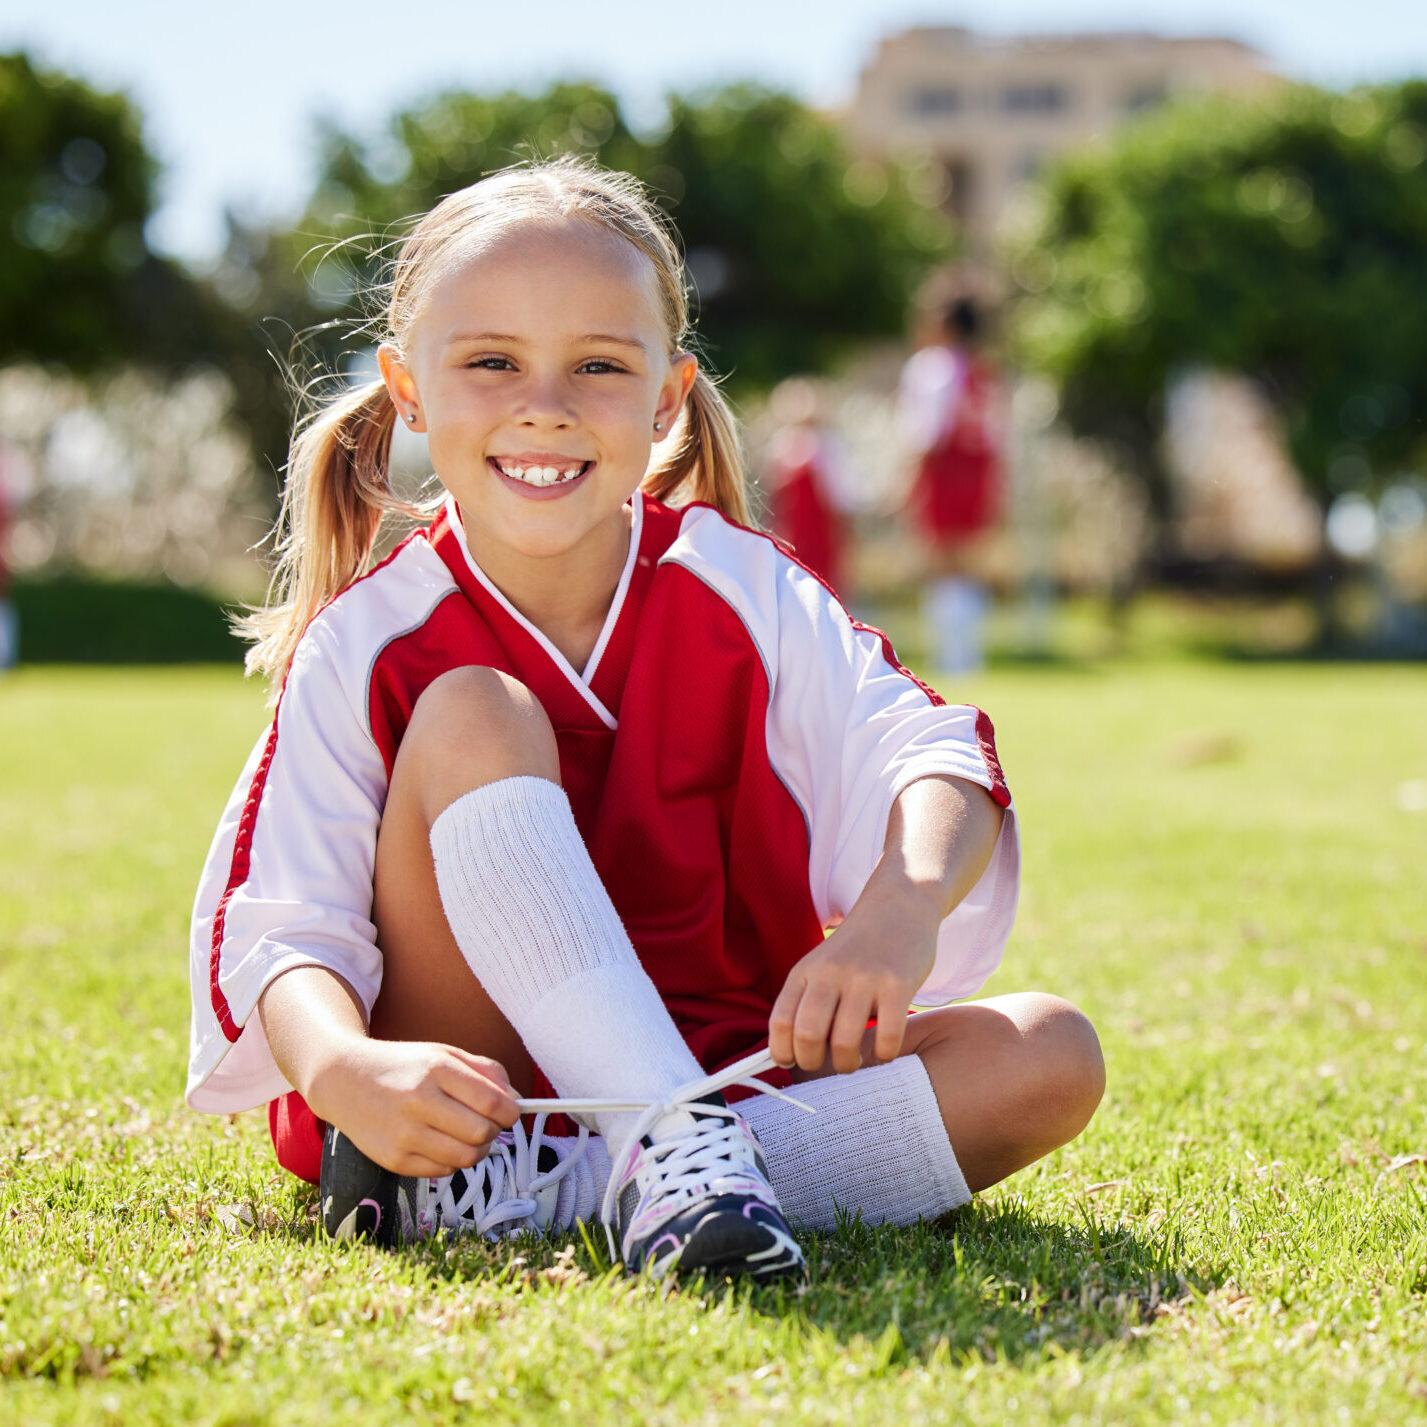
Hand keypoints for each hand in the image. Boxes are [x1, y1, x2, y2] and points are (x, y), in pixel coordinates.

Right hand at [308, 1038, 520, 1177]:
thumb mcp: (445, 1053)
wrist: (345, 1080)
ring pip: (465, 1158)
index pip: (493, 1103)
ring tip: (466, 1135)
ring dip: (476, 1150)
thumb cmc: (404, 1066)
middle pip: (482, 1134)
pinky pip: (442, 1171)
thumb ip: (486, 1072)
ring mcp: (403, 1133)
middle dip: (494, 1132)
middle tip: (486, 1124)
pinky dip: (451, 1160)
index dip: (512, 1113)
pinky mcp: (392, 1159)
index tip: (511, 1113)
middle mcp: (419, 1101)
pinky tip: (440, 1142)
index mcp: (437, 1069)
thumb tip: (518, 1101)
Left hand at [767, 887, 941, 1074]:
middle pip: (808, 1036)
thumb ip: (806, 1000)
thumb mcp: (821, 964)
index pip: (780, 1021)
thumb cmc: (858, 946)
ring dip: (848, 1065)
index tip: (792, 1062)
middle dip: (813, 1063)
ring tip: (853, 1060)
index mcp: (805, 971)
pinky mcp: (898, 984)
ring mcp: (865, 978)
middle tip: (825, 1064)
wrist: (899, 905)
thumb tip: (791, 1053)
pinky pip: (887, 1037)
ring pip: (845, 1043)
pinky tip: (884, 1048)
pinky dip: (884, 1054)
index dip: (782, 1052)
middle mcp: (831, 973)